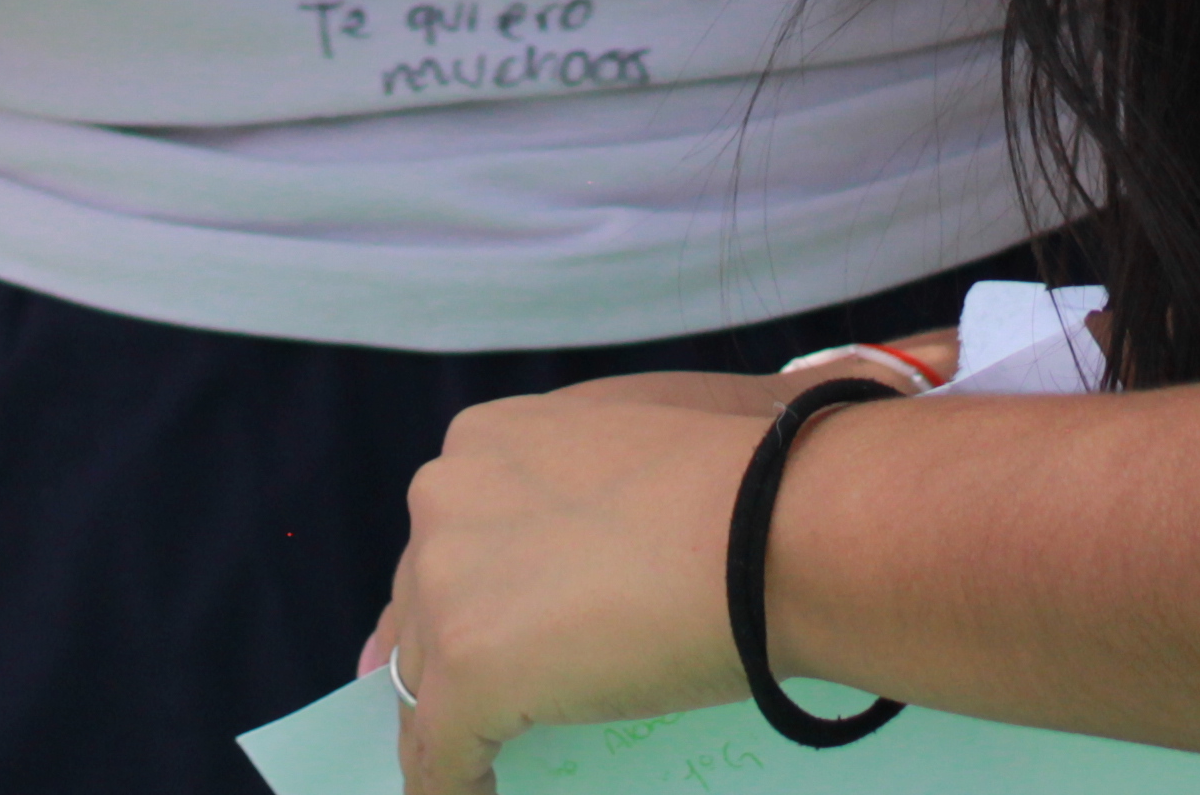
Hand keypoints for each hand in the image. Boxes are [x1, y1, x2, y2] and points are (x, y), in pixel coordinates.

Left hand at [374, 370, 788, 788]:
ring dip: (448, 725)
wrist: (780, 529)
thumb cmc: (742, 482)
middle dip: (446, 655)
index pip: (446, 534)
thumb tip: (558, 565)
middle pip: (419, 602)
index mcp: (485, 439)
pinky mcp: (469, 667)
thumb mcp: (629, 442)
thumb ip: (570, 485)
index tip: (474, 635)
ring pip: (420, 679)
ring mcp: (450, 584)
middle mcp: (445, 496)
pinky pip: (438, 752)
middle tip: (481, 705)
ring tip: (479, 764)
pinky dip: (452, 787)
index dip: (462, 594)